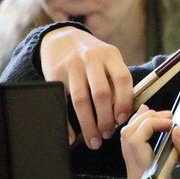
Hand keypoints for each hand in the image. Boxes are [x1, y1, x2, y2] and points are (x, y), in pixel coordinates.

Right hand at [41, 26, 133, 148]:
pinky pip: (63, 103)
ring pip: (81, 101)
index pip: (122, 79)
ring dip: (89, 125)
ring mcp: (72, 66)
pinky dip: (67, 124)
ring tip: (94, 140)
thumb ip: (116, 79)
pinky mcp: (55, 74)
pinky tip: (72, 136)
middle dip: (106, 119)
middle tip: (108, 134)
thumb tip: (124, 112)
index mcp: (110, 54)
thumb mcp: (107, 58)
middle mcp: (91, 58)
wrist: (61, 38)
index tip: (123, 120)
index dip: (124, 102)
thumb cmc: (91, 55)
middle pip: (101, 93)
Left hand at [120, 105, 179, 178]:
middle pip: (127, 137)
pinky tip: (152, 123)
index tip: (172, 122)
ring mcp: (135, 174)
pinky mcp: (140, 172)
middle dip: (146, 119)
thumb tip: (177, 129)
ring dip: (142, 123)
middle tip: (168, 115)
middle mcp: (136, 175)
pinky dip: (141, 131)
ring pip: (127, 140)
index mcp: (147, 177)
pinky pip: (132, 146)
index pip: (136, 141)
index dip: (152, 124)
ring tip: (160, 115)